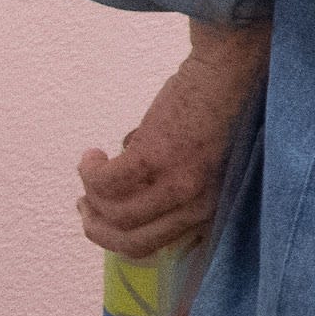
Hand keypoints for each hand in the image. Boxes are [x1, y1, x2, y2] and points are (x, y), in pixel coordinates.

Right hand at [74, 16, 271, 257]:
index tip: (101, 219)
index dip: (119, 237)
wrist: (230, 70)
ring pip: (113, 214)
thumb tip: (134, 198)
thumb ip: (179, 188)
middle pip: (131, 241)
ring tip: (89, 172)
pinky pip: (104, 182)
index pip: (155, 245)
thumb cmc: (218, 111)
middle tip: (84, 206)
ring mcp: (175, 183)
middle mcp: (195, 204)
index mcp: (209, 209)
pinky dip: (90, 172)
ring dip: (91, 197)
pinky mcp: (154, 157)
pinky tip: (92, 156)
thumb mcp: (205, 164)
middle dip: (98, 229)